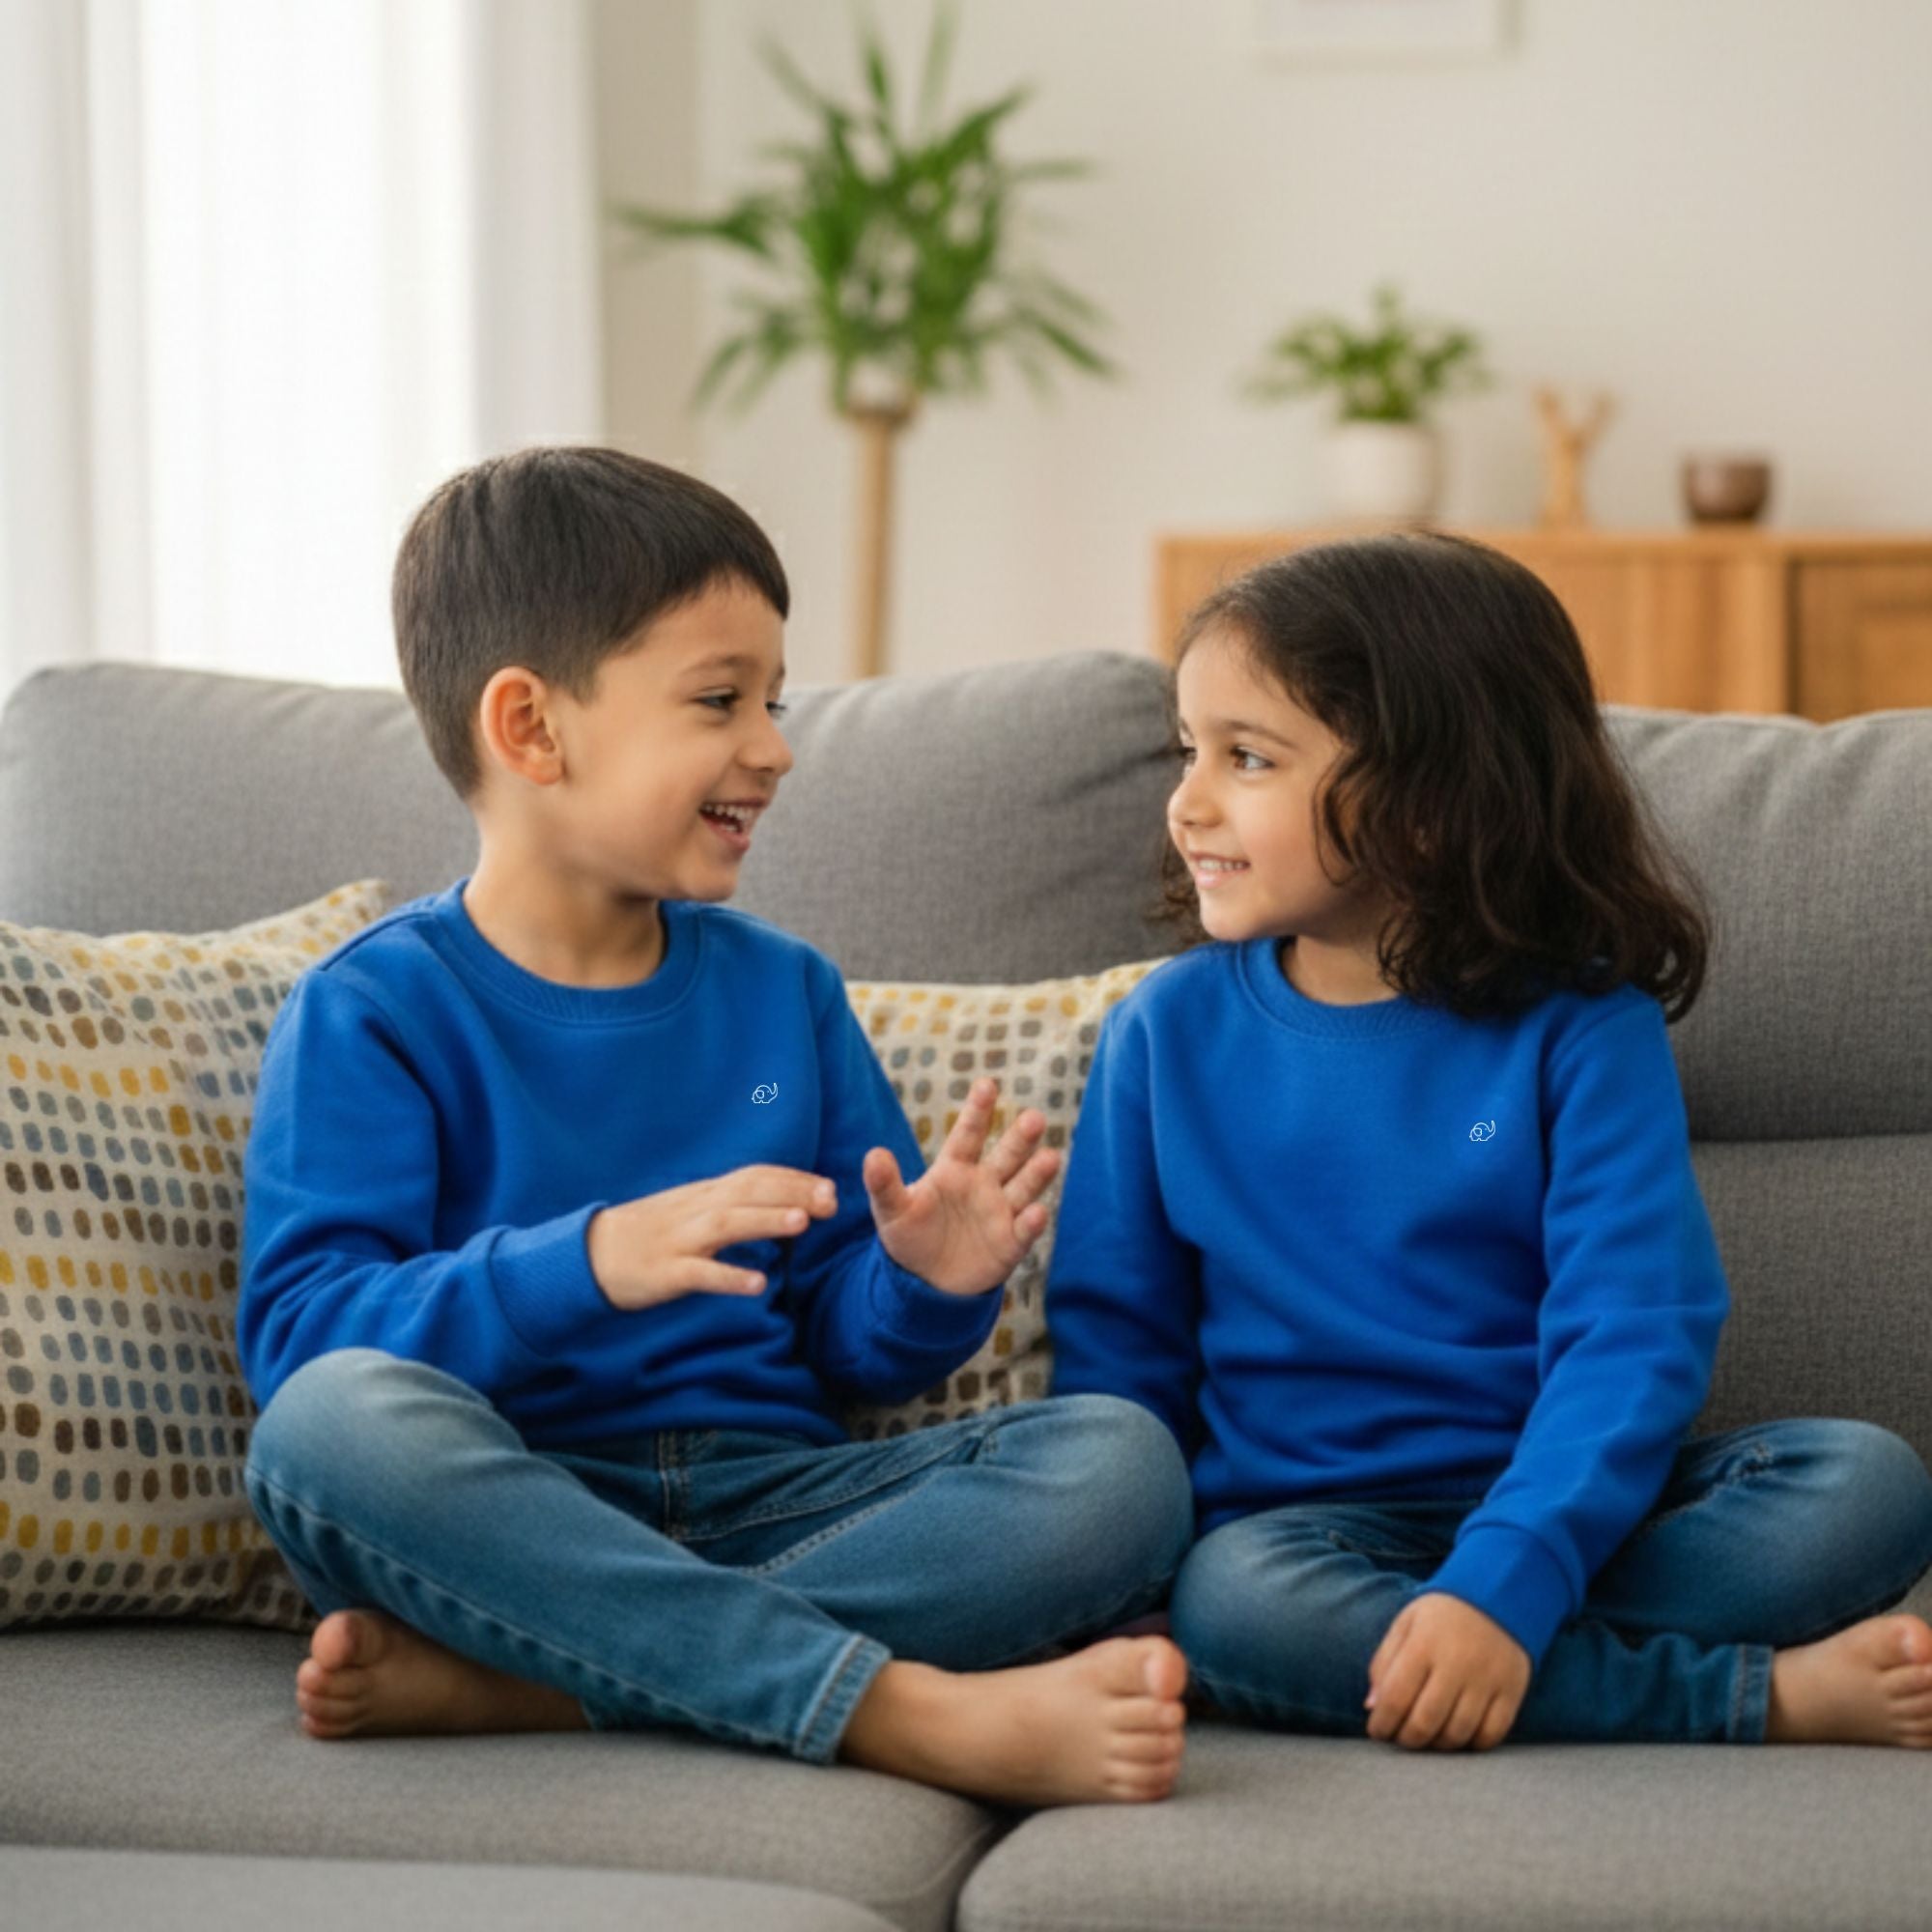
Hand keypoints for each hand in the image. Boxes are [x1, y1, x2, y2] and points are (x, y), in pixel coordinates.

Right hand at [587, 1165, 837, 1310]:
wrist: (585, 1255)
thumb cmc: (644, 1235)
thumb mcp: (686, 1211)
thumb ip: (725, 1205)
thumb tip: (772, 1203)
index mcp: (702, 1195)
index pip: (753, 1176)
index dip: (792, 1179)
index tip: (830, 1186)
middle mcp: (693, 1211)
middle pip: (746, 1193)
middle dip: (791, 1194)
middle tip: (832, 1200)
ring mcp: (678, 1241)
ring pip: (726, 1224)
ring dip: (765, 1221)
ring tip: (803, 1224)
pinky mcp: (663, 1273)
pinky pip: (699, 1274)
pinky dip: (728, 1277)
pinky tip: (757, 1285)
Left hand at [865, 1078, 1061, 1295]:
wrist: (926, 1283)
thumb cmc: (909, 1237)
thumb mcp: (891, 1211)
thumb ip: (884, 1184)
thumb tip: (873, 1154)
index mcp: (954, 1168)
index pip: (968, 1135)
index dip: (978, 1111)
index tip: (987, 1084)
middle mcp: (984, 1184)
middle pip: (1007, 1155)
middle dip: (1021, 1138)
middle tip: (1035, 1118)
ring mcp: (1001, 1212)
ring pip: (1023, 1187)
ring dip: (1037, 1173)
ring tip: (1051, 1157)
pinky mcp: (1011, 1243)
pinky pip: (1024, 1230)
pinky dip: (1032, 1222)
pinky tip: (1037, 1212)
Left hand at [1364, 1592, 1529, 1750]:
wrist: (1498, 1596)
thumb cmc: (1442, 1615)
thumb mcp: (1406, 1624)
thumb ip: (1384, 1663)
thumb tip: (1372, 1707)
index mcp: (1423, 1644)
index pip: (1396, 1697)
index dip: (1382, 1723)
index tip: (1377, 1731)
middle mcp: (1457, 1664)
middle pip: (1425, 1722)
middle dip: (1406, 1739)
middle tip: (1400, 1738)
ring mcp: (1487, 1680)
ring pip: (1457, 1733)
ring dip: (1436, 1745)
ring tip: (1427, 1738)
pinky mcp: (1512, 1692)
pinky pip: (1491, 1735)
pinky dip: (1471, 1745)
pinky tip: (1458, 1735)